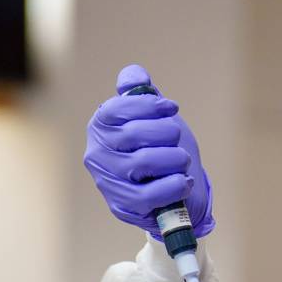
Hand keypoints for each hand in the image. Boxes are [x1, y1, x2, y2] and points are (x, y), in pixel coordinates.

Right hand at [84, 63, 214, 239]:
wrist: (170, 191)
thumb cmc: (159, 148)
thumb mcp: (153, 116)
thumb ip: (141, 94)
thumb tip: (134, 75)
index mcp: (101, 126)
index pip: (119, 109)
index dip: (150, 105)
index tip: (172, 108)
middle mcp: (97, 153)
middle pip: (134, 134)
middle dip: (167, 133)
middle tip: (177, 139)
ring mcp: (108, 182)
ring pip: (143, 163)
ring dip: (173, 159)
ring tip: (183, 161)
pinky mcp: (122, 206)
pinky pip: (148, 196)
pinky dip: (173, 186)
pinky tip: (184, 181)